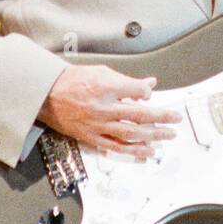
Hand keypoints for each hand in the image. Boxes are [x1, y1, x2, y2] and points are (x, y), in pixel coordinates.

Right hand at [37, 65, 181, 159]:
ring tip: (168, 135)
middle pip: (139, 114)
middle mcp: (103, 107)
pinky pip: (116, 146)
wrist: (46, 95)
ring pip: (131, 133)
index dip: (147, 93)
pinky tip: (148, 151)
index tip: (149, 93)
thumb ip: (127, 81)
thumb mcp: (101, 72)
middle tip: (176, 118)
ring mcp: (97, 124)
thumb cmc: (72, 81)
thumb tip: (149, 84)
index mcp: (105, 86)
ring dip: (153, 136)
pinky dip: (134, 150)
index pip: (137, 91)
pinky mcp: (91, 137)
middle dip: (162, 117)